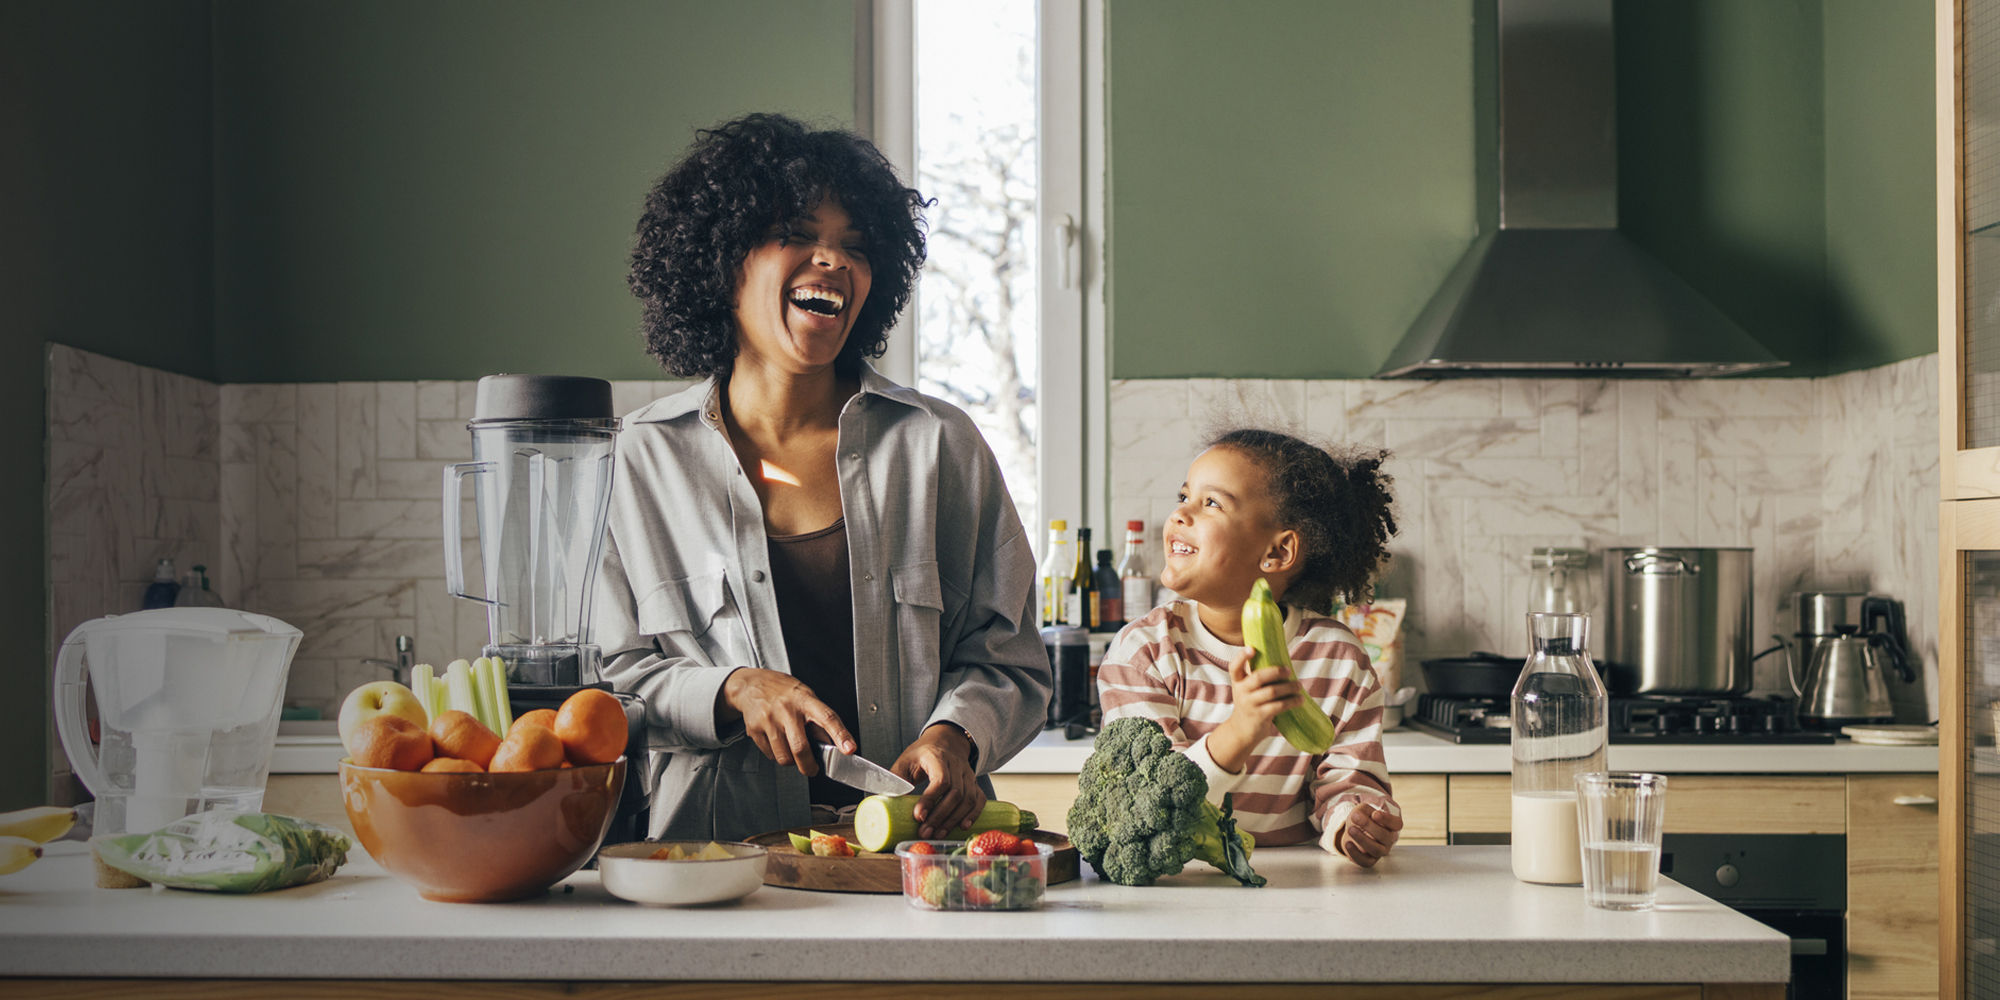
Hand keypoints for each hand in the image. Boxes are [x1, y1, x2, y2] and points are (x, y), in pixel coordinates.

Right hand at [718, 668, 855, 776]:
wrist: (751, 684)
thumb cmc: (783, 691)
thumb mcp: (805, 697)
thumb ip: (818, 720)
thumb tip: (834, 745)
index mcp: (805, 699)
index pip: (827, 717)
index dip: (840, 735)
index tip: (849, 749)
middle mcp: (787, 709)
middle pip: (800, 747)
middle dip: (809, 766)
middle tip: (812, 769)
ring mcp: (769, 719)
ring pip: (784, 757)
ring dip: (791, 761)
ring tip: (791, 749)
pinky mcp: (754, 729)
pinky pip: (770, 755)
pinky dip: (777, 755)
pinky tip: (776, 741)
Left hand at [890, 724, 983, 837]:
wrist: (945, 741)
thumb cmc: (922, 754)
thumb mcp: (905, 761)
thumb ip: (897, 780)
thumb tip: (889, 804)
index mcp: (937, 757)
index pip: (940, 780)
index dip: (930, 800)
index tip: (919, 816)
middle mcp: (957, 765)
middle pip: (956, 793)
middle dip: (940, 816)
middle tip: (926, 832)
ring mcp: (968, 774)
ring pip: (968, 799)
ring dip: (954, 820)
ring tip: (939, 834)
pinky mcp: (974, 783)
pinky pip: (979, 799)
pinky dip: (973, 814)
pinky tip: (963, 826)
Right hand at [1206, 650, 1304, 772]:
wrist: (1242, 731)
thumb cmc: (1250, 703)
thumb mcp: (1247, 689)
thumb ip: (1256, 675)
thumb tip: (1279, 657)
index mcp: (1238, 681)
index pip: (1234, 666)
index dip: (1242, 656)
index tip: (1251, 648)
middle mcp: (1241, 691)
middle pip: (1258, 677)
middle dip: (1276, 672)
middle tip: (1288, 670)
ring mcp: (1250, 704)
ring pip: (1272, 691)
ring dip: (1289, 687)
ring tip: (1298, 685)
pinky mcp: (1260, 716)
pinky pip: (1279, 706)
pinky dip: (1292, 701)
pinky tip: (1300, 700)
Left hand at [1336, 801, 1402, 867]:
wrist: (1353, 831)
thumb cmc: (1362, 819)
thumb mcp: (1363, 810)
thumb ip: (1364, 811)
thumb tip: (1360, 816)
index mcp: (1391, 826)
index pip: (1397, 824)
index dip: (1387, 819)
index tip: (1374, 814)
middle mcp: (1388, 840)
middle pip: (1385, 836)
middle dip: (1369, 826)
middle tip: (1355, 817)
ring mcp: (1380, 851)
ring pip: (1376, 850)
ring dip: (1362, 839)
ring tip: (1350, 829)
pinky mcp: (1369, 860)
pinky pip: (1365, 861)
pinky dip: (1355, 853)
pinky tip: (1348, 843)